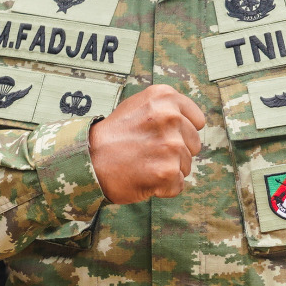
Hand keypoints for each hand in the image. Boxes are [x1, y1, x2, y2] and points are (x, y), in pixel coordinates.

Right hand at [87, 85, 206, 204]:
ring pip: (186, 166)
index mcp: (164, 97)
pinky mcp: (167, 171)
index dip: (180, 132)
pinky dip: (163, 188)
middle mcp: (170, 117)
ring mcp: (170, 145)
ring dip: (168, 169)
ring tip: (143, 163)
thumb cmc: (113, 135)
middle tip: (147, 151)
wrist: (88, 160)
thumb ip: (166, 108)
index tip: (160, 136)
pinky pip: (178, 185)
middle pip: (194, 144)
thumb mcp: (138, 105)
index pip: (197, 121)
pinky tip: (143, 177)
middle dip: (175, 152)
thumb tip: (193, 121)